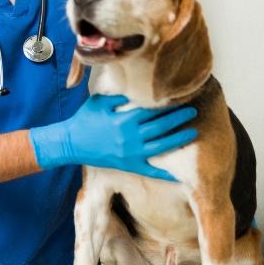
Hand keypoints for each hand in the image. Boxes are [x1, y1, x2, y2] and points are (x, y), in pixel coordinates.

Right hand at [28, 94, 197, 180]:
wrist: (70, 143)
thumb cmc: (83, 120)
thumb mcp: (99, 102)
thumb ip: (120, 96)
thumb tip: (139, 90)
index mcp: (124, 120)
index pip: (152, 110)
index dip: (169, 105)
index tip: (181, 98)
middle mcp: (130, 137)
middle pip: (161, 126)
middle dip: (179, 118)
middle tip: (193, 111)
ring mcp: (131, 153)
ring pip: (162, 146)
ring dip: (179, 139)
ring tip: (193, 132)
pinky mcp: (129, 165)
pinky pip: (151, 171)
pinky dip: (166, 174)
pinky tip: (180, 174)